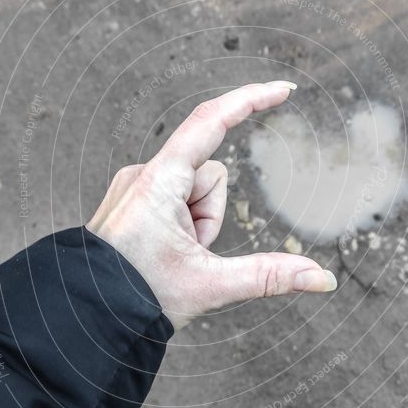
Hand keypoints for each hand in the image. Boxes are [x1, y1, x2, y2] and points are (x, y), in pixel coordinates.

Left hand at [86, 82, 336, 329]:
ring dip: (196, 222)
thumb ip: (269, 277)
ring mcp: (136, 185)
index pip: (210, 122)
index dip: (251, 99)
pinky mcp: (133, 198)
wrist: (84, 318)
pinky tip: (161, 249)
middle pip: (210, 176)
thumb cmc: (134, 299)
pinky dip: (181, 222)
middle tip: (188, 253)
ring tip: (172, 255)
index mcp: (159, 181)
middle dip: (212, 214)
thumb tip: (323, 278)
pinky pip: (174, 199)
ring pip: (194, 190)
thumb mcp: (210, 286)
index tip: (284, 89)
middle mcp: (143, 173)